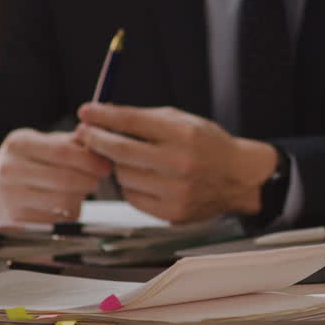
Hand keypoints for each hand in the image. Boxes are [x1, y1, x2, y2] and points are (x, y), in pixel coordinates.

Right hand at [0, 129, 111, 223]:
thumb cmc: (26, 161)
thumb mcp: (42, 141)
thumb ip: (71, 141)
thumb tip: (99, 140)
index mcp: (19, 145)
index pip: (63, 152)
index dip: (90, 160)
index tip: (105, 164)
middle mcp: (10, 171)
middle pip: (65, 179)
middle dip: (90, 179)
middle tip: (98, 178)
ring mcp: (12, 197)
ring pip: (64, 201)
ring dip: (82, 196)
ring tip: (82, 188)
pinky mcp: (19, 220)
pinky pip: (59, 219)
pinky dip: (71, 211)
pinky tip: (68, 202)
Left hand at [75, 103, 277, 223]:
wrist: (238, 177)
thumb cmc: (207, 145)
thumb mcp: (181, 121)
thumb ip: (143, 119)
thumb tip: (100, 116)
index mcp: (184, 134)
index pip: (132, 122)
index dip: (103, 116)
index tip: (86, 112)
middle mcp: (181, 163)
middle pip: (120, 151)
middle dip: (97, 140)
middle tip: (86, 134)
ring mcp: (176, 191)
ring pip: (123, 176)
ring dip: (119, 166)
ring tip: (132, 159)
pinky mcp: (172, 213)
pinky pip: (132, 197)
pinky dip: (132, 186)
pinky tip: (144, 178)